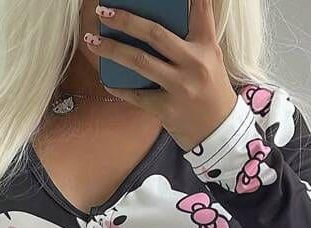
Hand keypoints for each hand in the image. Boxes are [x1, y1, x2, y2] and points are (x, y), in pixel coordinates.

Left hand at [85, 0, 238, 151]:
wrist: (218, 132)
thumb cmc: (209, 91)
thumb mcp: (209, 60)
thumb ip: (190, 40)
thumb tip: (152, 25)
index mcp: (206, 46)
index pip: (200, 10)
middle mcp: (194, 63)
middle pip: (155, 33)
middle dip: (125, 20)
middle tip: (104, 12)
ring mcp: (180, 87)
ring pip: (140, 61)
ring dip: (112, 49)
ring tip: (92, 40)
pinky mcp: (167, 109)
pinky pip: (137, 95)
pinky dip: (119, 86)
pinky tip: (107, 78)